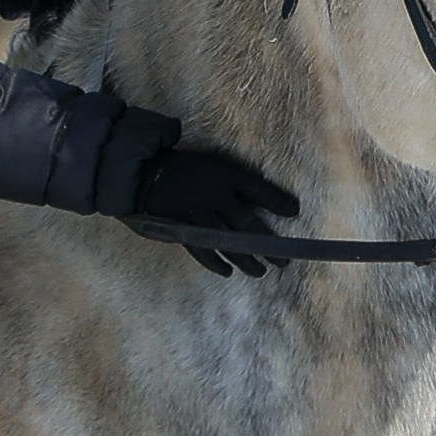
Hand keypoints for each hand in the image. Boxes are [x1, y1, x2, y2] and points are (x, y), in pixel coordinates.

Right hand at [130, 143, 300, 279]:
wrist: (140, 172)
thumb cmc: (180, 166)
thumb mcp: (210, 163)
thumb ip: (230, 181)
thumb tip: (256, 200)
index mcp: (224, 175)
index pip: (259, 190)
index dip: (277, 201)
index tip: (294, 213)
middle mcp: (215, 195)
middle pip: (248, 224)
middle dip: (268, 244)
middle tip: (283, 260)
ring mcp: (199, 214)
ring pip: (229, 243)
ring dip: (247, 260)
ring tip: (261, 272)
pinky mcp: (182, 229)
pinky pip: (203, 251)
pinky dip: (216, 263)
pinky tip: (228, 271)